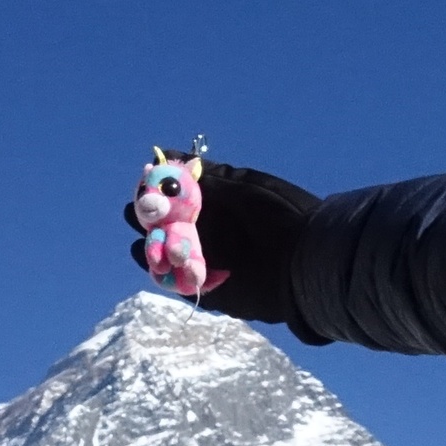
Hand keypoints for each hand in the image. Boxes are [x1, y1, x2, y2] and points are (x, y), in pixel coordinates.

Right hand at [123, 156, 319, 327]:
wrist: (307, 261)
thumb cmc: (281, 216)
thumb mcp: (244, 186)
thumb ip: (207, 177)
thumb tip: (171, 155)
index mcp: (223, 207)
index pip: (182, 198)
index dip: (161, 191)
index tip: (144, 182)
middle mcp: (214, 234)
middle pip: (171, 226)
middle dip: (151, 217)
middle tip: (137, 210)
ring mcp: (211, 262)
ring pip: (169, 254)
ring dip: (151, 244)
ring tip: (141, 233)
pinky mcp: (210, 290)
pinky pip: (177, 282)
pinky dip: (160, 272)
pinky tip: (145, 256)